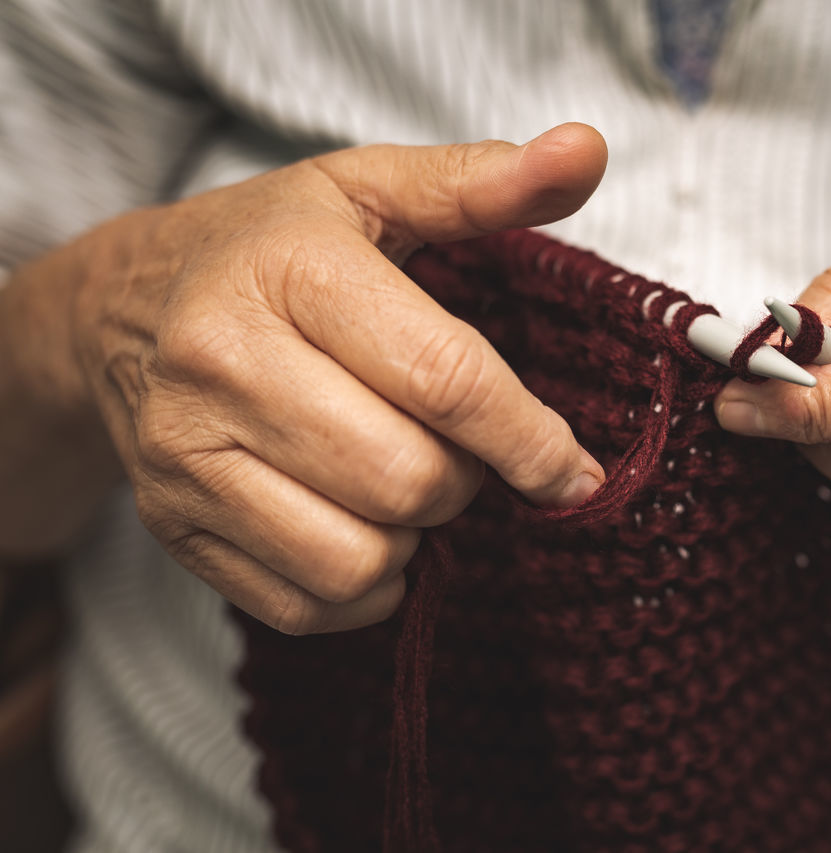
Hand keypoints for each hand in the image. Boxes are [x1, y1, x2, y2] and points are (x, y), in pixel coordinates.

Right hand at [68, 124, 607, 632]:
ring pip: (362, 558)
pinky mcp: (174, 524)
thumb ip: (483, 181)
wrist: (120, 310)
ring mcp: (186, 454)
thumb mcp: (369, 190)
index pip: (446, 379)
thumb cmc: (269, 248)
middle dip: (466, 480)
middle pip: (410, 479)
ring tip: (403, 483)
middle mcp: (222, 363)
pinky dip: (366, 586)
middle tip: (456, 447)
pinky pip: (310, 604)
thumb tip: (589, 151)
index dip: (531, 440)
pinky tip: (362, 526)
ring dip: (415, 537)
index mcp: (290, 270)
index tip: (573, 471)